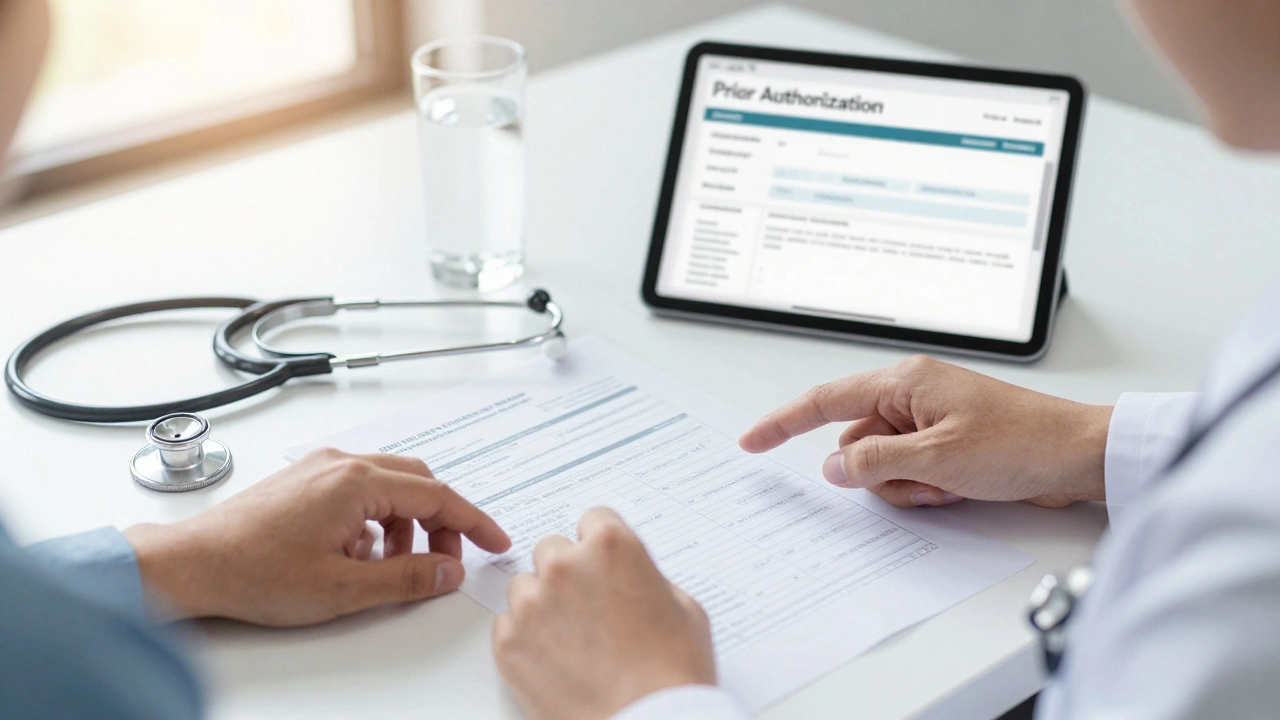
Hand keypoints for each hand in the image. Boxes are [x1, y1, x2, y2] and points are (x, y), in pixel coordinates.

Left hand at [123, 449, 510, 625]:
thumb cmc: (253, 571)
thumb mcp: (343, 589)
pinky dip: (379, 518)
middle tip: (449, 561)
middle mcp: (342, 464)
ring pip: (391, 485)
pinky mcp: (306, 480)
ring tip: (399, 565)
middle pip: (418, 483)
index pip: (437, 496)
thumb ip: (406, 578)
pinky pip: (362, 489)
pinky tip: (364, 553)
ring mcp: (321, 468)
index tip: (496, 541)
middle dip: (442, 523)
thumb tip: (448, 571)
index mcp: (357, 483)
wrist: (191, 564)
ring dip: (409, 522)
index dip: (473, 523)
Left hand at [493, 508, 715, 719]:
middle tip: (589, 606)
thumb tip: (632, 578)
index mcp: (612, 546)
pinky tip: (555, 660)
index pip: (594, 519)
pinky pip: (508, 625)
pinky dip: (526, 639)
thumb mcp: (684, 609)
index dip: (601, 544)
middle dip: (569, 572)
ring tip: (572, 639)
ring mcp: (532, 604)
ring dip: (543, 603)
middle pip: (552, 549)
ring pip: (525, 586)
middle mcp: (565, 566)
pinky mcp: (509, 643)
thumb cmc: (672, 673)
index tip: (602, 561)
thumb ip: (648, 577)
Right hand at [739, 355, 1112, 507]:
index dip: (783, 423)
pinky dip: (925, 487)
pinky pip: (910, 471)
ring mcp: (930, 421)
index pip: (825, 401)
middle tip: (921, 481)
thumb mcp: (937, 458)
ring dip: (906, 485)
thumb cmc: (1021, 442)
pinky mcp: (947, 444)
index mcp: (904, 382)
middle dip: (878, 474)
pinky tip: (958, 488)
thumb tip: (835, 467)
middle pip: (857, 443)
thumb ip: (875, 462)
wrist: (1078, 455)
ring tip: (949, 484)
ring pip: (882, 464)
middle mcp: (912, 395)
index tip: (752, 442)